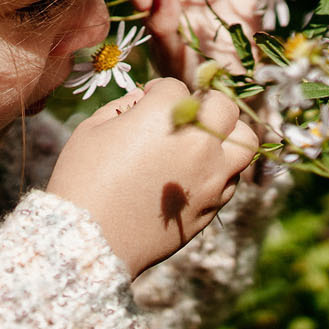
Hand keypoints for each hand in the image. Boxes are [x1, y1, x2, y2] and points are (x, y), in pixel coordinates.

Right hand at [46, 78, 259, 276]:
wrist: (89, 241)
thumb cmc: (82, 180)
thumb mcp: (92, 130)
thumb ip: (123, 106)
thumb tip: (143, 100)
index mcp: (165, 115)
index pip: (175, 87)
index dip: (157, 92)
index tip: (145, 103)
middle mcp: (199, 142)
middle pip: (223, 105)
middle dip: (202, 103)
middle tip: (182, 116)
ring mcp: (212, 176)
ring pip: (245, 141)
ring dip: (227, 135)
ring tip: (204, 141)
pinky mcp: (214, 205)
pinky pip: (232, 178)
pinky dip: (220, 170)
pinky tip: (194, 174)